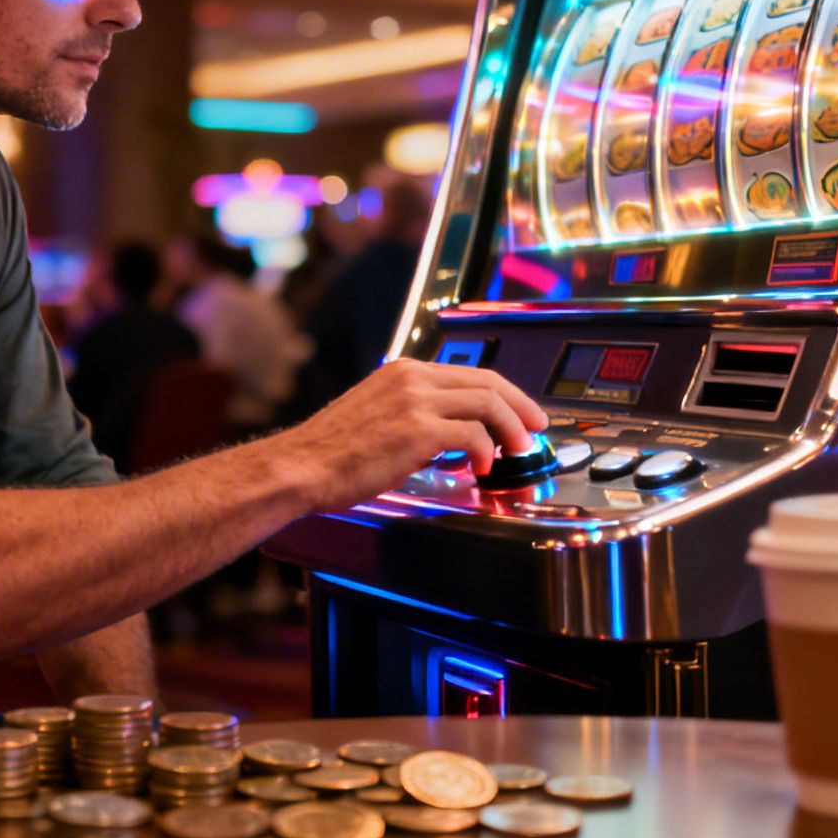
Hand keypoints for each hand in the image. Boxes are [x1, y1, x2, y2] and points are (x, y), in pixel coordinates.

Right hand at [281, 359, 547, 512]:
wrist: (301, 466)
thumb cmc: (330, 452)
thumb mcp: (374, 415)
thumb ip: (410, 414)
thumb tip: (445, 435)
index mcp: (401, 371)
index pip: (468, 373)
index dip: (503, 393)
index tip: (519, 411)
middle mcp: (411, 378)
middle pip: (487, 381)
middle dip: (520, 406)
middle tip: (536, 428)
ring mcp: (415, 401)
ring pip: (487, 403)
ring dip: (511, 429)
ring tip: (518, 450)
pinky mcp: (418, 430)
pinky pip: (472, 434)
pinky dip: (486, 451)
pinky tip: (482, 467)